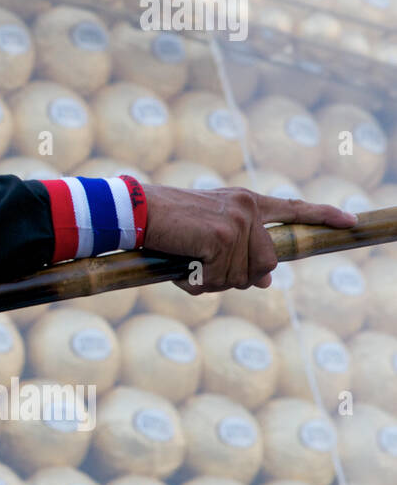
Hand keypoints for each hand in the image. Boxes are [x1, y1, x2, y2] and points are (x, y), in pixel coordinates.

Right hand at [139, 184, 357, 293]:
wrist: (135, 211)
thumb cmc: (165, 224)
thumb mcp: (207, 236)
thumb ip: (239, 253)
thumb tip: (266, 281)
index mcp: (246, 202)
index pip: (292, 209)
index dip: (323, 216)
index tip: (349, 221)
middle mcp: (248, 209)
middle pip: (265, 264)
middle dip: (237, 277)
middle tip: (204, 271)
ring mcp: (237, 223)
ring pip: (240, 276)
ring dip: (211, 281)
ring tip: (186, 266)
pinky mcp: (222, 237)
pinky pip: (218, 278)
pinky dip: (196, 282)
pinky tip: (181, 270)